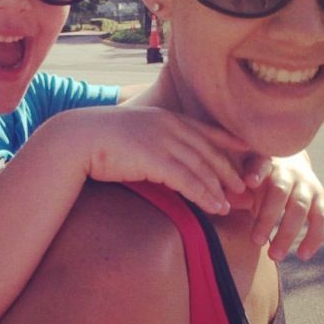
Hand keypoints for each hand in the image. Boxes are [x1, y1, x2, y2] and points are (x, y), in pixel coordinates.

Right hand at [66, 106, 250, 215]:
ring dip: (220, 187)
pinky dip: (205, 195)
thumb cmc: (99, 139)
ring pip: (202, 167)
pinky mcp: (155, 159)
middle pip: (209, 149)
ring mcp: (162, 140)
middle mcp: (169, 125)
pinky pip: (188, 180)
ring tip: (232, 204)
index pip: (204, 128)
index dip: (228, 140)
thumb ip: (151, 139)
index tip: (247, 149)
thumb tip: (159, 154)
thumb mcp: (132, 132)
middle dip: (229, 169)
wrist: (77, 139)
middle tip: (246, 186)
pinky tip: (216, 207)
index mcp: (165, 117)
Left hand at [232, 151, 323, 261]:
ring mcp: (307, 184)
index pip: (262, 165)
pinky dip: (314, 238)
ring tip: (274, 256)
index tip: (249, 182)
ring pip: (300, 208)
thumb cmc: (259, 177)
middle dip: (267, 218)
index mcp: (267, 163)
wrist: (290, 164)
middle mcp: (289, 172)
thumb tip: (227, 200)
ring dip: (287, 233)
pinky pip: (321, 219)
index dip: (257, 173)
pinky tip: (303, 255)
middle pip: (279, 192)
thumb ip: (237, 189)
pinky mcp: (320, 199)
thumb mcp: (245, 177)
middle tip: (255, 241)